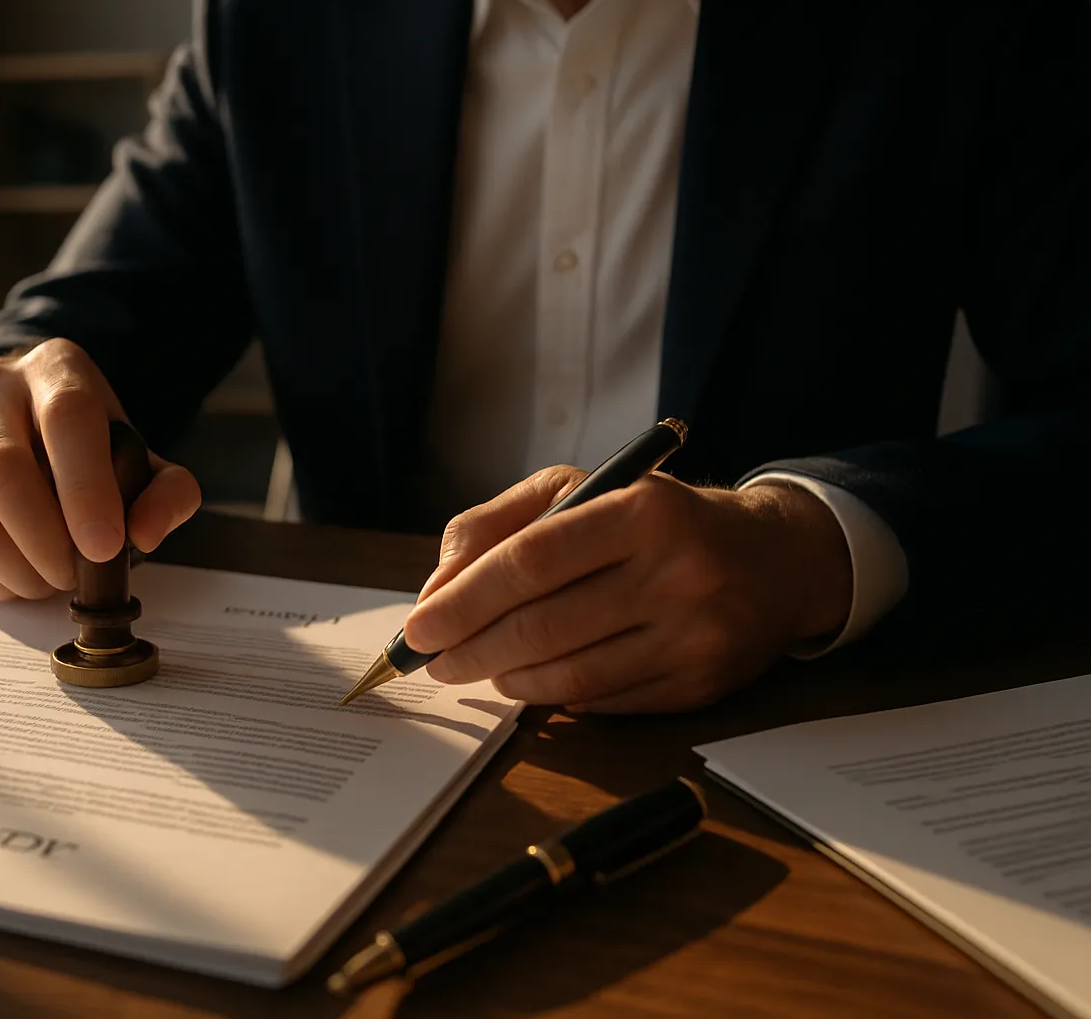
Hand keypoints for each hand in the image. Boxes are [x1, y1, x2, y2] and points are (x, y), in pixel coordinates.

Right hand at [0, 339, 200, 600]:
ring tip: (47, 583)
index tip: (105, 547)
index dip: (85, 488)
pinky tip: (14, 580)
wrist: (30, 428)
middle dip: (44, 543)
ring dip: (14, 569)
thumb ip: (168, 493)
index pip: (67, 418)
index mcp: (56, 368)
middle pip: (4, 472)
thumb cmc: (95, 451)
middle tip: (73, 578)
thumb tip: (143, 535)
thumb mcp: (145, 461)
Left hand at [402, 468, 853, 711]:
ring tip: (475, 669)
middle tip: (431, 659)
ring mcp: (694, 637)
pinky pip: (603, 703)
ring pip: (570, 677)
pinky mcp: (700, 686)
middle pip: (544, 626)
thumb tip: (436, 591)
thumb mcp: (579, 489)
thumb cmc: (656, 518)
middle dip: (471, 649)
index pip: (532, 561)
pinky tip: (528, 682)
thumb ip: (497, 526)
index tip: (419, 626)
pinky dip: (552, 697)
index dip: (464, 600)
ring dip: (505, 679)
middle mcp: (678, 574)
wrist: (773, 559)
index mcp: (644, 510)